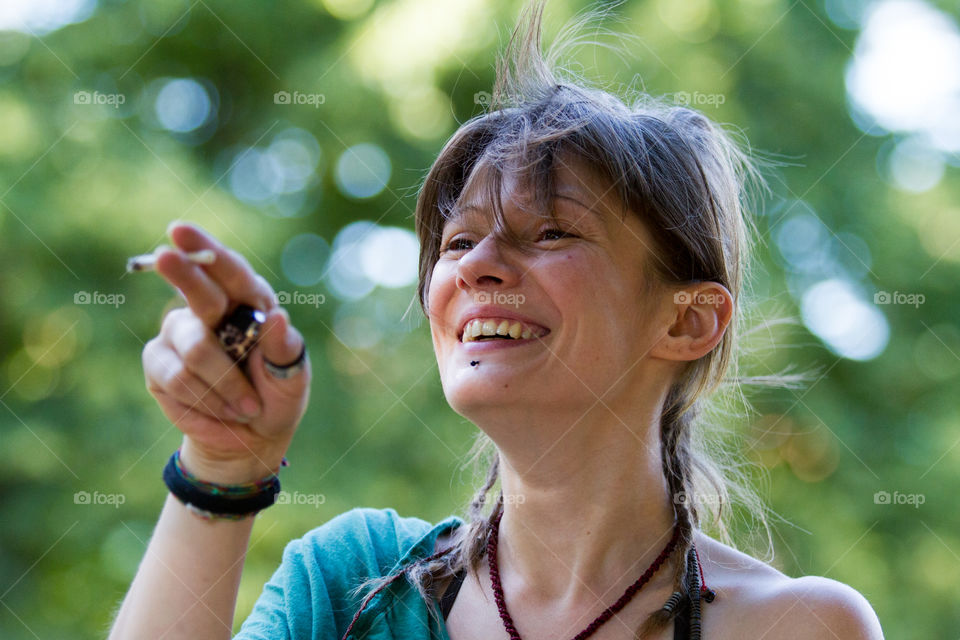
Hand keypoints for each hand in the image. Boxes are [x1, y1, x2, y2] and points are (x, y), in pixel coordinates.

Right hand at [142, 222, 310, 481]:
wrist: (251, 436)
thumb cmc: (277, 395)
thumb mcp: (292, 377)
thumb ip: (285, 349)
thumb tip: (277, 316)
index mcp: (249, 301)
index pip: (228, 270)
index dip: (204, 248)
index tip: (179, 231)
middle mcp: (210, 310)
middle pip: (193, 288)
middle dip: (181, 273)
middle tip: (165, 255)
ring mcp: (179, 334)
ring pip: (193, 350)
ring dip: (224, 388)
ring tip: (246, 408)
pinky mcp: (158, 364)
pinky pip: (175, 379)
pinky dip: (205, 404)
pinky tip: (220, 414)